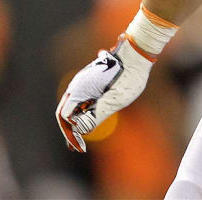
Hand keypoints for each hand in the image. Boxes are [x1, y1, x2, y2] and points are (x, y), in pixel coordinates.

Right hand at [55, 36, 153, 151]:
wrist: (137, 53)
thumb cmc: (129, 76)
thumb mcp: (116, 100)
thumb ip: (98, 115)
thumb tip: (82, 130)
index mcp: (81, 88)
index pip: (65, 116)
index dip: (69, 134)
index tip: (78, 147)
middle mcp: (78, 84)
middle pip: (65, 112)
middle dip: (69, 131)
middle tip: (76, 148)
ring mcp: (83, 81)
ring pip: (71, 105)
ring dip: (74, 123)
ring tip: (80, 140)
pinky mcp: (90, 81)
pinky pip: (79, 100)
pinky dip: (80, 113)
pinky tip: (87, 123)